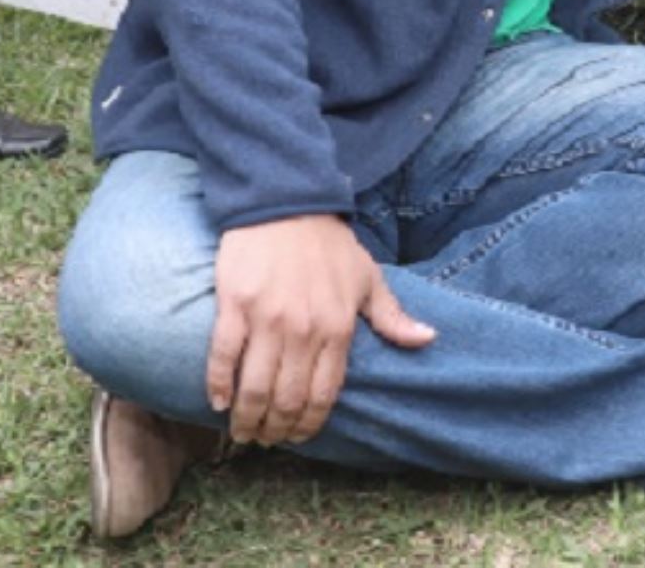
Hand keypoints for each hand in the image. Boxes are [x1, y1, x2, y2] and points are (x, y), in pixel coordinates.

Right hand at [207, 214, 434, 445]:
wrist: (287, 204)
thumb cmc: (329, 245)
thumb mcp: (369, 278)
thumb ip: (392, 316)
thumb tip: (427, 340)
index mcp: (339, 327)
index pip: (324, 393)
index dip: (309, 423)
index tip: (298, 437)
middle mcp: (305, 329)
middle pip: (287, 398)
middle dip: (276, 429)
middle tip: (266, 440)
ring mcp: (267, 319)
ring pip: (254, 386)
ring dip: (247, 418)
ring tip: (242, 432)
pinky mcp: (235, 306)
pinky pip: (223, 356)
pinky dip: (217, 386)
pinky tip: (217, 404)